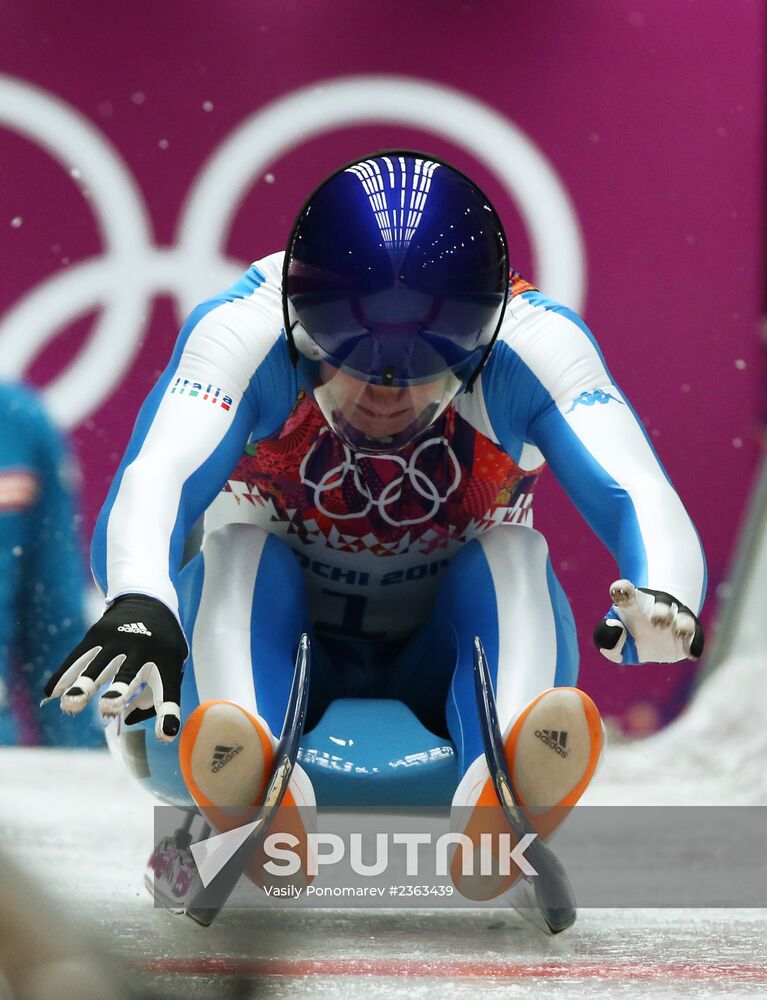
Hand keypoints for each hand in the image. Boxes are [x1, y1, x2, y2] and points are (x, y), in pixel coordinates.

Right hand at [43, 594, 188, 741]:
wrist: (149, 599)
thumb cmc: (162, 645)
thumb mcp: (172, 664)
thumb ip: (155, 695)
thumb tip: (125, 719)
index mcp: (167, 661)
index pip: (169, 691)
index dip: (167, 713)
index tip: (165, 734)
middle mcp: (144, 649)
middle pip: (129, 674)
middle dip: (118, 692)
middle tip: (109, 707)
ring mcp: (119, 639)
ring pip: (98, 666)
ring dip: (83, 685)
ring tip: (69, 705)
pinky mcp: (98, 634)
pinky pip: (78, 657)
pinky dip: (64, 674)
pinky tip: (50, 692)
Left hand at [593, 579, 703, 664]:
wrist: (654, 635)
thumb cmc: (629, 634)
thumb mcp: (610, 638)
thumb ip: (606, 637)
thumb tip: (617, 630)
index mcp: (632, 603)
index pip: (626, 592)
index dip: (622, 589)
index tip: (619, 590)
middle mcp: (656, 607)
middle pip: (661, 605)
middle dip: (660, 611)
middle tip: (655, 620)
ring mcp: (674, 618)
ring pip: (681, 617)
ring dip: (680, 624)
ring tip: (677, 631)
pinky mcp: (688, 633)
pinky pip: (695, 636)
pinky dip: (694, 643)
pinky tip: (691, 653)